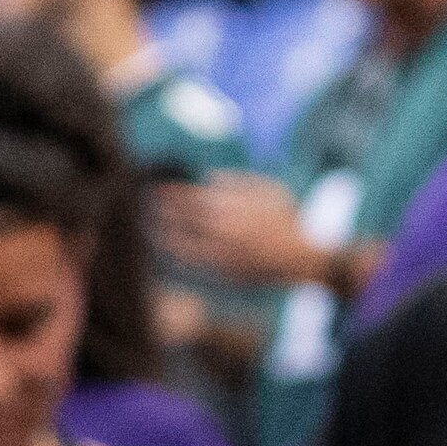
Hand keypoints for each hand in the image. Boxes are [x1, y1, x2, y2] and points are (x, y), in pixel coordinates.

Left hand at [155, 172, 326, 291]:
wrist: (301, 256)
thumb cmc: (287, 219)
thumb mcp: (269, 190)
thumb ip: (238, 181)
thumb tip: (208, 177)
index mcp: (235, 205)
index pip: (193, 195)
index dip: (173, 192)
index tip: (157, 186)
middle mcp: (224, 227)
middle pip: (183, 216)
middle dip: (163, 208)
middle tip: (145, 202)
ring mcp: (221, 249)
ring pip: (182, 239)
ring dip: (164, 230)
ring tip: (148, 222)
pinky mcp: (221, 268)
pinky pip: (191, 259)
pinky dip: (176, 250)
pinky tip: (166, 245)